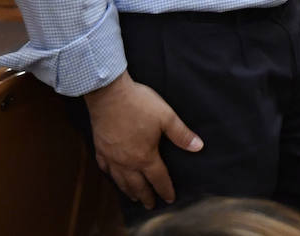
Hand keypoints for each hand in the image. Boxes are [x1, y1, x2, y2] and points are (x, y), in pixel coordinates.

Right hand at [84, 72, 202, 208]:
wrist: (109, 94)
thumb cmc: (139, 104)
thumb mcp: (166, 117)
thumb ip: (182, 134)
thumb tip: (198, 147)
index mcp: (145, 156)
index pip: (158, 178)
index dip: (165, 189)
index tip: (170, 199)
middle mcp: (127, 162)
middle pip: (137, 185)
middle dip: (146, 196)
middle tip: (150, 205)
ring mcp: (111, 156)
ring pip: (120, 180)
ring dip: (128, 190)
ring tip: (133, 197)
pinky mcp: (101, 148)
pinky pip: (105, 168)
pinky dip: (111, 176)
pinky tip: (113, 176)